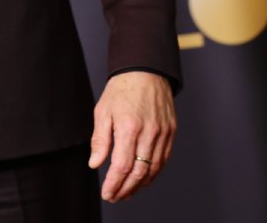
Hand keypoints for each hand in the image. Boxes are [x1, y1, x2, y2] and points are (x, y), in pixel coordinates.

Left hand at [87, 70, 175, 202]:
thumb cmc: (121, 90)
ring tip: (127, 192)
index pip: (122, 165)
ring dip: (139, 185)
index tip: (107, 193)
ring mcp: (163, 133)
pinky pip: (163, 159)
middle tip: (115, 196)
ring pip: (153, 169)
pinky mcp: (171, 132)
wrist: (146, 71)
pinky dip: (153, 173)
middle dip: (126, 189)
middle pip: (139, 172)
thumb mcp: (103, 111)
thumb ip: (100, 140)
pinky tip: (143, 179)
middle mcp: (149, 132)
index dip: (114, 183)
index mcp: (129, 126)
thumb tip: (95, 164)